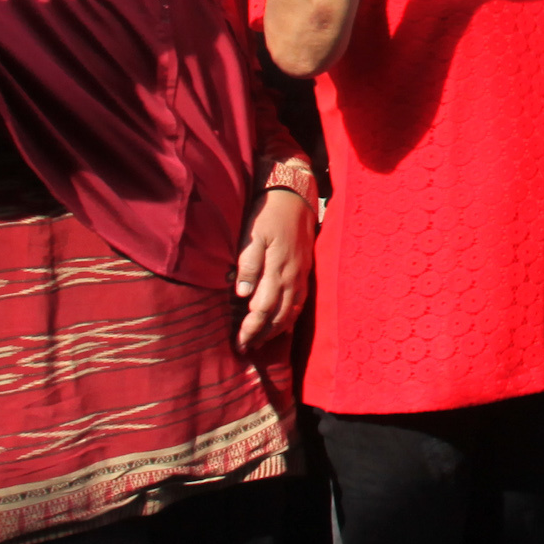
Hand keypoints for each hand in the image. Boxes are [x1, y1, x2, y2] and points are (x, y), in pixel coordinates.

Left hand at [233, 184, 312, 349]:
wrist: (294, 196)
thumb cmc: (268, 214)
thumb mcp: (252, 234)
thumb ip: (248, 263)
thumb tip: (243, 294)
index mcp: (277, 269)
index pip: (263, 309)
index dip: (251, 329)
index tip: (238, 342)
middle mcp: (292, 277)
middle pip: (278, 316)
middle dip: (262, 335)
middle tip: (246, 348)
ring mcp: (301, 275)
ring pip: (291, 312)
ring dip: (276, 330)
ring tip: (261, 341)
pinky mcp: (305, 271)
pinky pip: (300, 302)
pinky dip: (289, 317)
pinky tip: (281, 324)